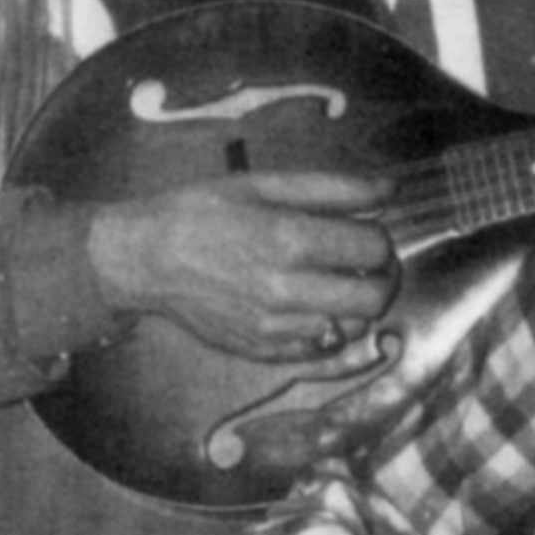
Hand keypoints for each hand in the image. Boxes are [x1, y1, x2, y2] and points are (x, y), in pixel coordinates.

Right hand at [86, 170, 395, 360]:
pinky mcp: (260, 350)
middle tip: (369, 265)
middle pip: (374, 298)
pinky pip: (321, 350)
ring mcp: (272, 327)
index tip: (367, 234)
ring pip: (353, 328)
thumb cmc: (203, 212)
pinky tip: (315, 308)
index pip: (374, 249)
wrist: (144, 257)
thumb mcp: (266, 184)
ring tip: (339, 284)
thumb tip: (390, 191)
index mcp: (289, 240)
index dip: (380, 239)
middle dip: (383, 278)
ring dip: (358, 306)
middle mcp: (285, 290)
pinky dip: (330, 330)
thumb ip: (335, 188)